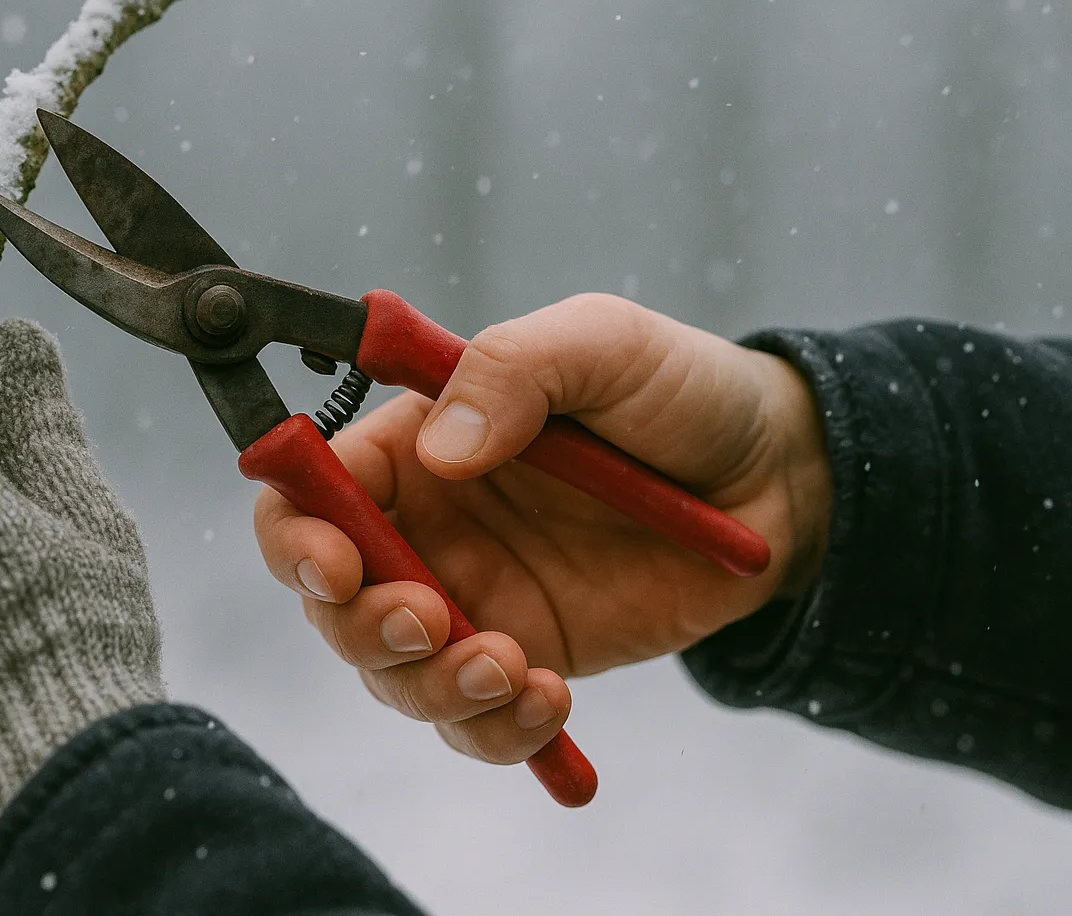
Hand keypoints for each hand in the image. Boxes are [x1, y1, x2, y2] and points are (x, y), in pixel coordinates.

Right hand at [254, 293, 829, 765]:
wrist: (777, 479)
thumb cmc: (677, 391)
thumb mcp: (599, 343)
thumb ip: (511, 371)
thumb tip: (438, 450)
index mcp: (414, 446)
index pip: (307, 496)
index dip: (296, 537)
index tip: (337, 566)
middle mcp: (426, 529)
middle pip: (332, 604)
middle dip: (362, 628)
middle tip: (434, 621)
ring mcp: (473, 601)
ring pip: (394, 677)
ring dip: (432, 689)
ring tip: (513, 669)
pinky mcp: (527, 657)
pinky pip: (477, 721)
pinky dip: (496, 731)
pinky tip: (550, 702)